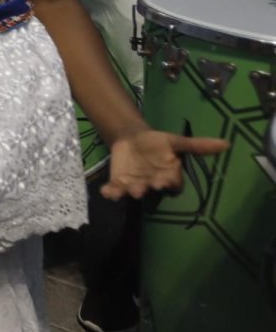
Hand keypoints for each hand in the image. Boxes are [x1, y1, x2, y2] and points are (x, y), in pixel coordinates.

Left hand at [102, 128, 228, 200]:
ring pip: (132, 192)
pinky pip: (114, 191)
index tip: (163, 181)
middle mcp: (153, 184)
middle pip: (151, 191)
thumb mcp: (175, 141)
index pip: (172, 185)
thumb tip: (226, 143)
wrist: (132, 138)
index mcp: (169, 177)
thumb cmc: (157, 142)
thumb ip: (197, 146)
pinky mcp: (119, 183)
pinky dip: (110, 193)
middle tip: (140, 189)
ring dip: (127, 193)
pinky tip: (105, 192)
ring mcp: (135, 185)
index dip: (168, 184)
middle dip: (146, 189)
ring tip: (122, 191)